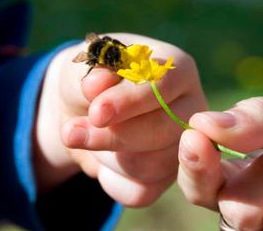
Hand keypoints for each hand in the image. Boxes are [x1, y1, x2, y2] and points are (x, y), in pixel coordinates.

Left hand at [35, 33, 206, 206]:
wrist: (84, 112)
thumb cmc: (90, 83)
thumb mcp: (82, 70)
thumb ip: (90, 75)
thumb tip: (96, 84)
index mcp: (177, 69)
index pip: (164, 85)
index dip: (130, 101)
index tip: (97, 114)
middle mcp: (191, 109)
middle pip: (164, 131)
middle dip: (113, 136)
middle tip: (71, 133)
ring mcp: (184, 147)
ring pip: (151, 166)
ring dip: (106, 156)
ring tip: (84, 136)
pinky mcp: (168, 178)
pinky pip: (142, 191)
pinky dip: (111, 180)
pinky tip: (100, 159)